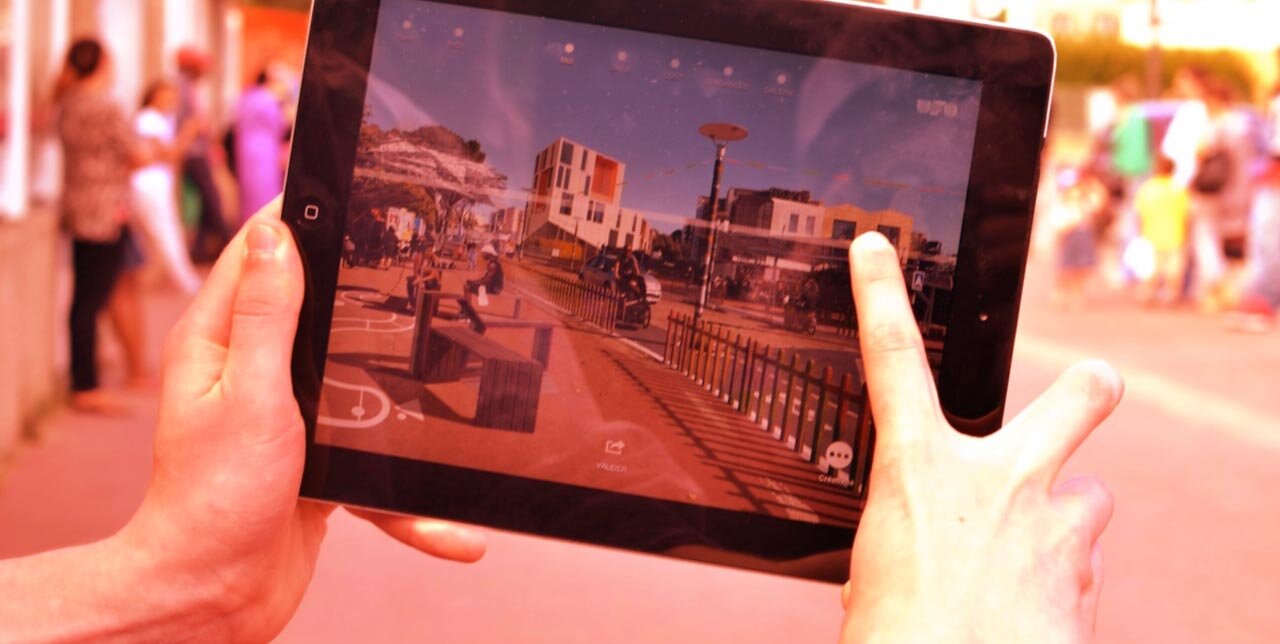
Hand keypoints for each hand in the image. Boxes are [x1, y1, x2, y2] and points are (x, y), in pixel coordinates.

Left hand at [114, 199, 484, 640]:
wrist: (217, 596)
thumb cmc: (215, 500)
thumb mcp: (249, 392)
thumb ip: (267, 315)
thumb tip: (276, 234)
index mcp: (222, 342)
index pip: (259, 255)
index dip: (297, 214)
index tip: (339, 180)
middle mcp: (254, 372)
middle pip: (316, 306)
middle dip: (366, 283)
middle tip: (420, 253)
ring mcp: (290, 417)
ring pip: (359, 377)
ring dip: (406, 389)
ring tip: (458, 370)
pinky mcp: (321, 461)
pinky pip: (376, 458)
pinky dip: (412, 495)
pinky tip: (453, 525)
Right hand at [840, 233, 1120, 642]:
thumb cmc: (900, 637)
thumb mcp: (880, 569)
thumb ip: (914, 534)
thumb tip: (932, 545)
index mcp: (918, 473)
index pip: (889, 361)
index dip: (878, 294)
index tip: (875, 249)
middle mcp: (998, 483)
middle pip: (1076, 399)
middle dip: (1089, 388)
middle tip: (1097, 383)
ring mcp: (1053, 527)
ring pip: (1092, 496)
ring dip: (1069, 515)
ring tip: (1041, 551)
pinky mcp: (1087, 578)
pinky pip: (1085, 566)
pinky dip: (1065, 580)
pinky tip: (1036, 607)